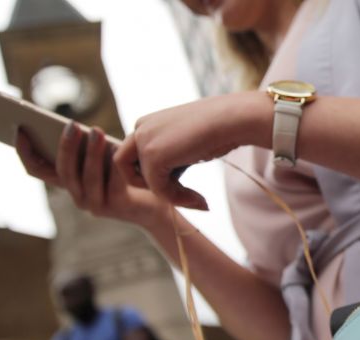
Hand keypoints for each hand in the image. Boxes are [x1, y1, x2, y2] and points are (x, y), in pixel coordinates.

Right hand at [15, 123, 169, 228]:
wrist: (156, 203)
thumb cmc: (126, 175)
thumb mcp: (103, 158)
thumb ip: (87, 149)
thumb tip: (75, 127)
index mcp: (68, 183)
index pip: (37, 170)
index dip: (25, 152)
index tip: (19, 129)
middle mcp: (77, 196)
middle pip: (63, 172)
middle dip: (66, 147)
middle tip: (72, 125)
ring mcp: (95, 204)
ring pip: (87, 177)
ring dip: (90, 153)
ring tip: (96, 132)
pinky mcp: (116, 206)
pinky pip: (113, 183)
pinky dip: (114, 164)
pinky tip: (118, 147)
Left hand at [114, 91, 271, 209]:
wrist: (233, 120)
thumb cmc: (220, 130)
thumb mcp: (188, 143)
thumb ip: (173, 157)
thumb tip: (168, 180)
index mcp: (147, 124)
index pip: (135, 158)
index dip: (155, 176)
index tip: (184, 187)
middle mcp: (140, 129)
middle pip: (127, 168)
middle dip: (150, 184)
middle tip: (182, 194)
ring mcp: (143, 141)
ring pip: (142, 181)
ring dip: (168, 196)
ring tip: (196, 200)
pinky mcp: (152, 156)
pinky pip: (158, 189)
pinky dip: (178, 199)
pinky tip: (200, 199)